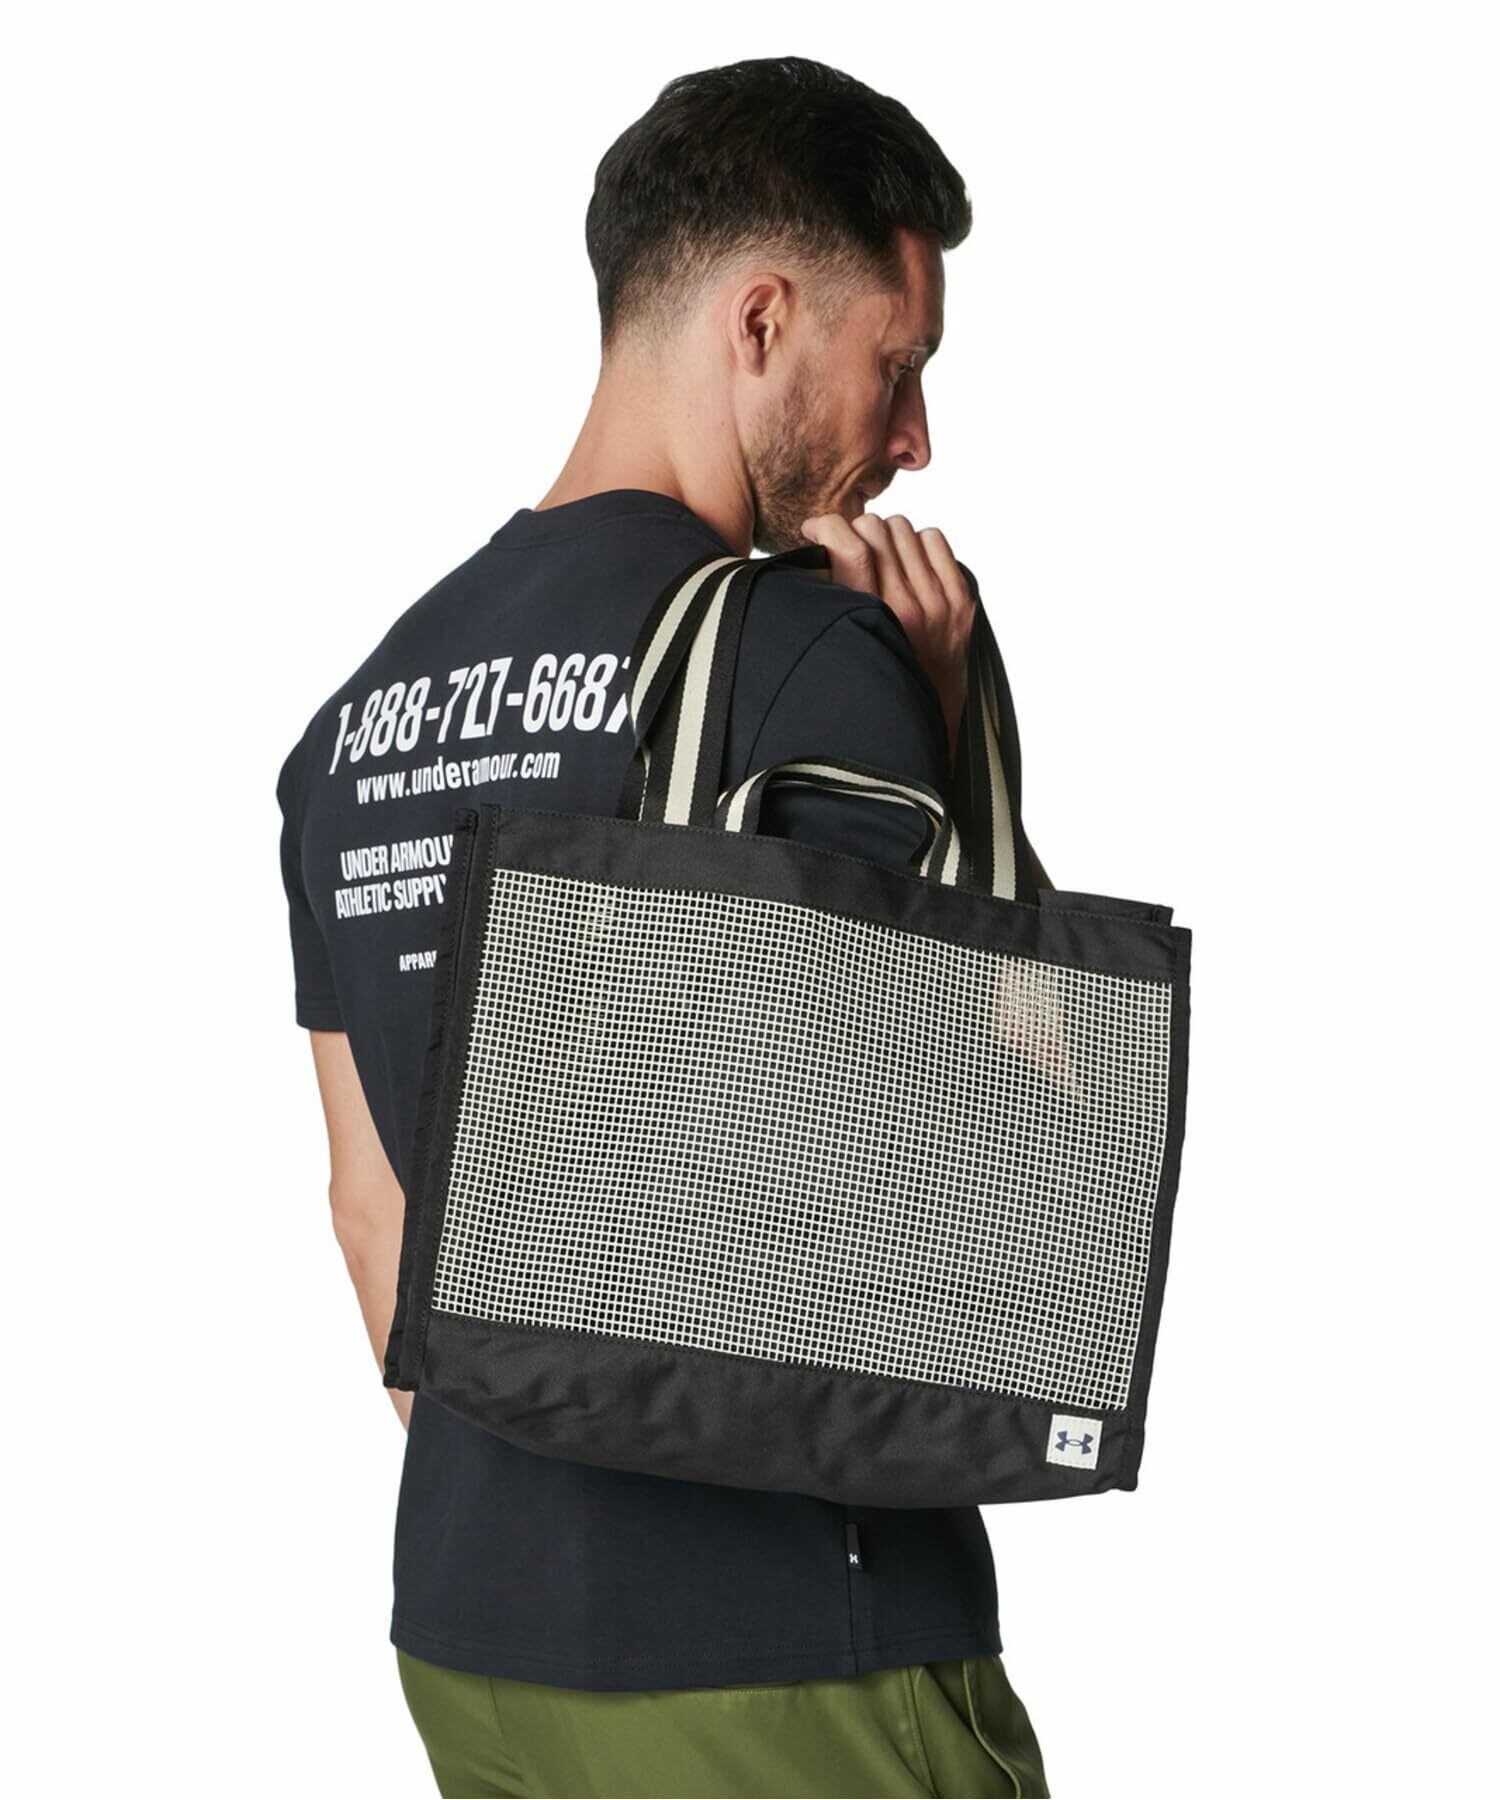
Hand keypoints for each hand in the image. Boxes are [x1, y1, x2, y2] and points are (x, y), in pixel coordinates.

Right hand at [800, 510, 973, 766]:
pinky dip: (918, 542)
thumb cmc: (874, 678)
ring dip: (887, 536)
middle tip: (849, 547)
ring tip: (879, 557)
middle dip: (855, 530)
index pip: (850, 546)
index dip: (827, 525)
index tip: (815, 529)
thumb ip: (827, 605)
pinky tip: (908, 563)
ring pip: (905, 529)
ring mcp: (939, 602)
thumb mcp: (842, 648)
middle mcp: (908, 607)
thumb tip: (808, 555)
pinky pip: (935, 539)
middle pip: (876, 529)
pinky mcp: (961, 600)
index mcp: (871, 618)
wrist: (929, 716)